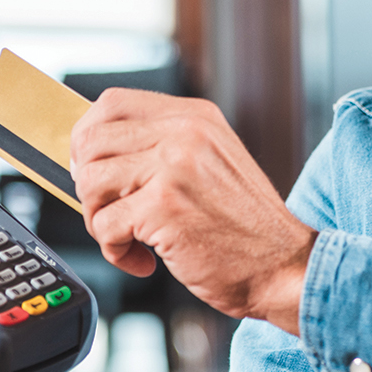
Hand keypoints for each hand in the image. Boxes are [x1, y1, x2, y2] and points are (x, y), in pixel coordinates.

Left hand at [70, 89, 317, 334]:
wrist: (284, 267)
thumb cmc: (246, 227)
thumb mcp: (211, 164)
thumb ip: (162, 149)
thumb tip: (93, 155)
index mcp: (194, 116)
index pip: (111, 104)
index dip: (87, 137)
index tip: (89, 168)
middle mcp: (184, 132)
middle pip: (91, 141)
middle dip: (89, 186)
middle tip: (111, 214)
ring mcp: (174, 166)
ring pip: (90, 182)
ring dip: (99, 221)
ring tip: (129, 239)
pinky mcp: (164, 206)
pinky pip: (105, 225)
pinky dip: (115, 251)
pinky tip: (144, 260)